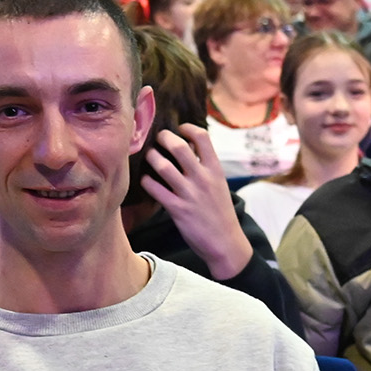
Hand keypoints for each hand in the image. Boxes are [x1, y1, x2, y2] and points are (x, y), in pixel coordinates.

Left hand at [138, 126, 252, 279]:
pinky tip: (145, 180)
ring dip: (151, 157)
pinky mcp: (178, 209)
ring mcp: (189, 194)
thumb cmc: (220, 212)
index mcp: (215, 169)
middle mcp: (202, 178)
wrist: (225, 242)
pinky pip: (155, 189)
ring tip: (149, 157)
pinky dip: (146, 181)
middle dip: (164, 138)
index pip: (202, 137)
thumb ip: (205, 166)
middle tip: (157, 139)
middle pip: (179, 147)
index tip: (179, 128)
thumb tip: (189, 147)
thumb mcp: (219, 184)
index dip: (188, 128)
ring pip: (163, 166)